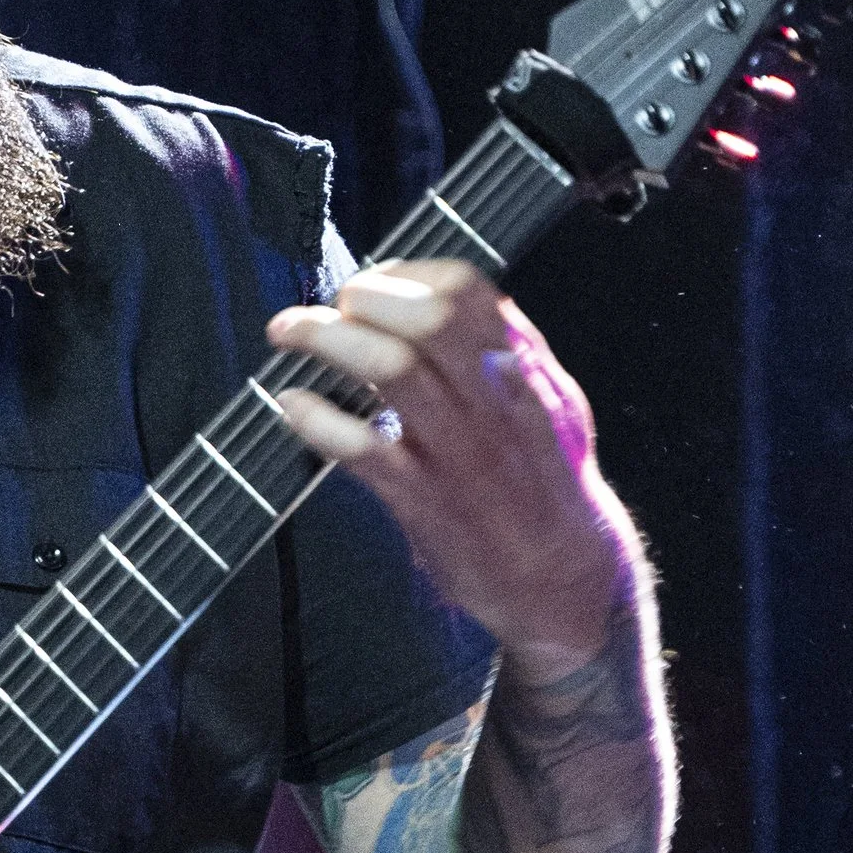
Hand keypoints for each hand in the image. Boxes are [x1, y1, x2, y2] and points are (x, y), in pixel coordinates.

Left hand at [265, 260, 636, 663]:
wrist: (561, 580)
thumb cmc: (545, 484)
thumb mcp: (550, 402)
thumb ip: (507, 346)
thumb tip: (451, 295)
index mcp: (522, 367)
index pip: (466, 288)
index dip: (407, 272)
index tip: (373, 283)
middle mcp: (493, 401)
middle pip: (427, 318)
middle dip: (365, 298)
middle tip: (332, 306)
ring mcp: (458, 451)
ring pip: (391, 369)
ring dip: (328, 341)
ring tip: (292, 335)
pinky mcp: (424, 501)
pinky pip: (362, 449)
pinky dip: (316, 418)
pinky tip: (292, 404)